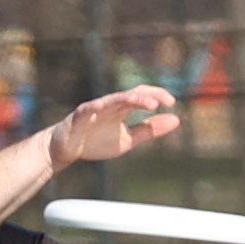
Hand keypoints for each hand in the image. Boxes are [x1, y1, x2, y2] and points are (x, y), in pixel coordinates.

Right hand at [47, 86, 180, 170]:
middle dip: (147, 96)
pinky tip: (103, 105)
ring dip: (130, 99)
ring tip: (146, 103)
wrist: (67, 149)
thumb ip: (149, 130)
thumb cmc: (96, 142)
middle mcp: (110, 105)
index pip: (141, 95)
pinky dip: (96, 107)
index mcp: (122, 109)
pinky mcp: (79, 117)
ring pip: (114, 99)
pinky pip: (88, 109)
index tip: (171, 103)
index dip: (157, 95)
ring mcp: (95, 109)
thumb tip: (177, 119)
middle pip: (130, 94)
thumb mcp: (128, 140)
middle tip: (163, 102)